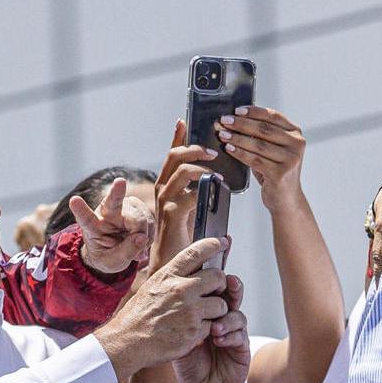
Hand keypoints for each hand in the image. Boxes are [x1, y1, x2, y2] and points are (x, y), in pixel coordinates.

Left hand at [72, 176, 153, 274]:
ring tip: (136, 245)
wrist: (116, 250)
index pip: (86, 218)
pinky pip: (149, 221)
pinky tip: (141, 239)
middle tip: (120, 182)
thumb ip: (126, 252)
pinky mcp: (137, 208)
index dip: (80, 210)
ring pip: (140, 218)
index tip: (74, 200)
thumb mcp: (112, 262)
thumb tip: (142, 238)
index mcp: (92, 227)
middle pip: (113, 201)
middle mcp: (106, 212)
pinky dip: (149, 234)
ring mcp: (123, 208)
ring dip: (143, 234)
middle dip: (117, 191)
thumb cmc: (108, 255)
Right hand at [98, 237, 231, 379]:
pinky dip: (207, 329)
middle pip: (218, 277)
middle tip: (214, 293)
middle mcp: (181, 289)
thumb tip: (191, 266)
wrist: (127, 342)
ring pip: (221, 304)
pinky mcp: (194, 330)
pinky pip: (214, 325)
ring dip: (216, 311)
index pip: (197, 252)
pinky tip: (193, 331)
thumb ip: (173, 277)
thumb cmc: (137, 316)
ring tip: (201, 316)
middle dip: (220, 285)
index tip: (223, 242)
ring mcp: (190, 310)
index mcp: (168, 275)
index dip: (213, 244)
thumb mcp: (151, 286)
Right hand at [141, 119, 218, 277]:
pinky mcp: (174, 214)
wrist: (173, 262)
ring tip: (217, 169)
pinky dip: (204, 188)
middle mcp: (163, 189)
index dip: (178, 136)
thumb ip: (199, 193)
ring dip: (201, 166)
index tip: (184, 120)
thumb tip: (218, 180)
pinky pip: (189, 193)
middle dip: (194, 147)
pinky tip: (216, 189)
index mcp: (168, 185)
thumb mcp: (192, 208)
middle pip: (175, 156)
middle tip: (213, 149)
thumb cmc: (186, 236)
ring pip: (181, 170)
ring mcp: (166, 200)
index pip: (172, 154)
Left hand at [171, 273, 250, 382]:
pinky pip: (241, 336)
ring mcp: (234, 332)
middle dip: (231, 287)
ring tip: (215, 327)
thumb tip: (178, 287)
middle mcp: (222, 317)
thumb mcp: (178, 332)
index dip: (217, 275)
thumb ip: (181, 312)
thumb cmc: (185, 358)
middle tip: (228, 283)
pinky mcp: (242, 348)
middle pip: (232, 295)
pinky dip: (231, 335)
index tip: (216, 262)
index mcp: (206, 309)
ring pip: (237, 314)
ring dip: (227, 317)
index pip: (214, 287)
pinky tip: (219, 340)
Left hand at [217, 106, 308, 207]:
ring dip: (237, 138)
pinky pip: (255, 160)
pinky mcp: (281, 173)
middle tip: (225, 120)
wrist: (286, 198)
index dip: (254, 111)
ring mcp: (290, 159)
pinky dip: (240, 153)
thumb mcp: (274, 150)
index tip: (237, 110)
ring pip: (258, 144)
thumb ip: (262, 135)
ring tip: (223, 134)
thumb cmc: (276, 171)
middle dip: (241, 123)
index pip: (273, 116)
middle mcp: (297, 145)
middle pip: (264, 129)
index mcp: (296, 134)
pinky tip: (230, 148)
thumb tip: (236, 119)